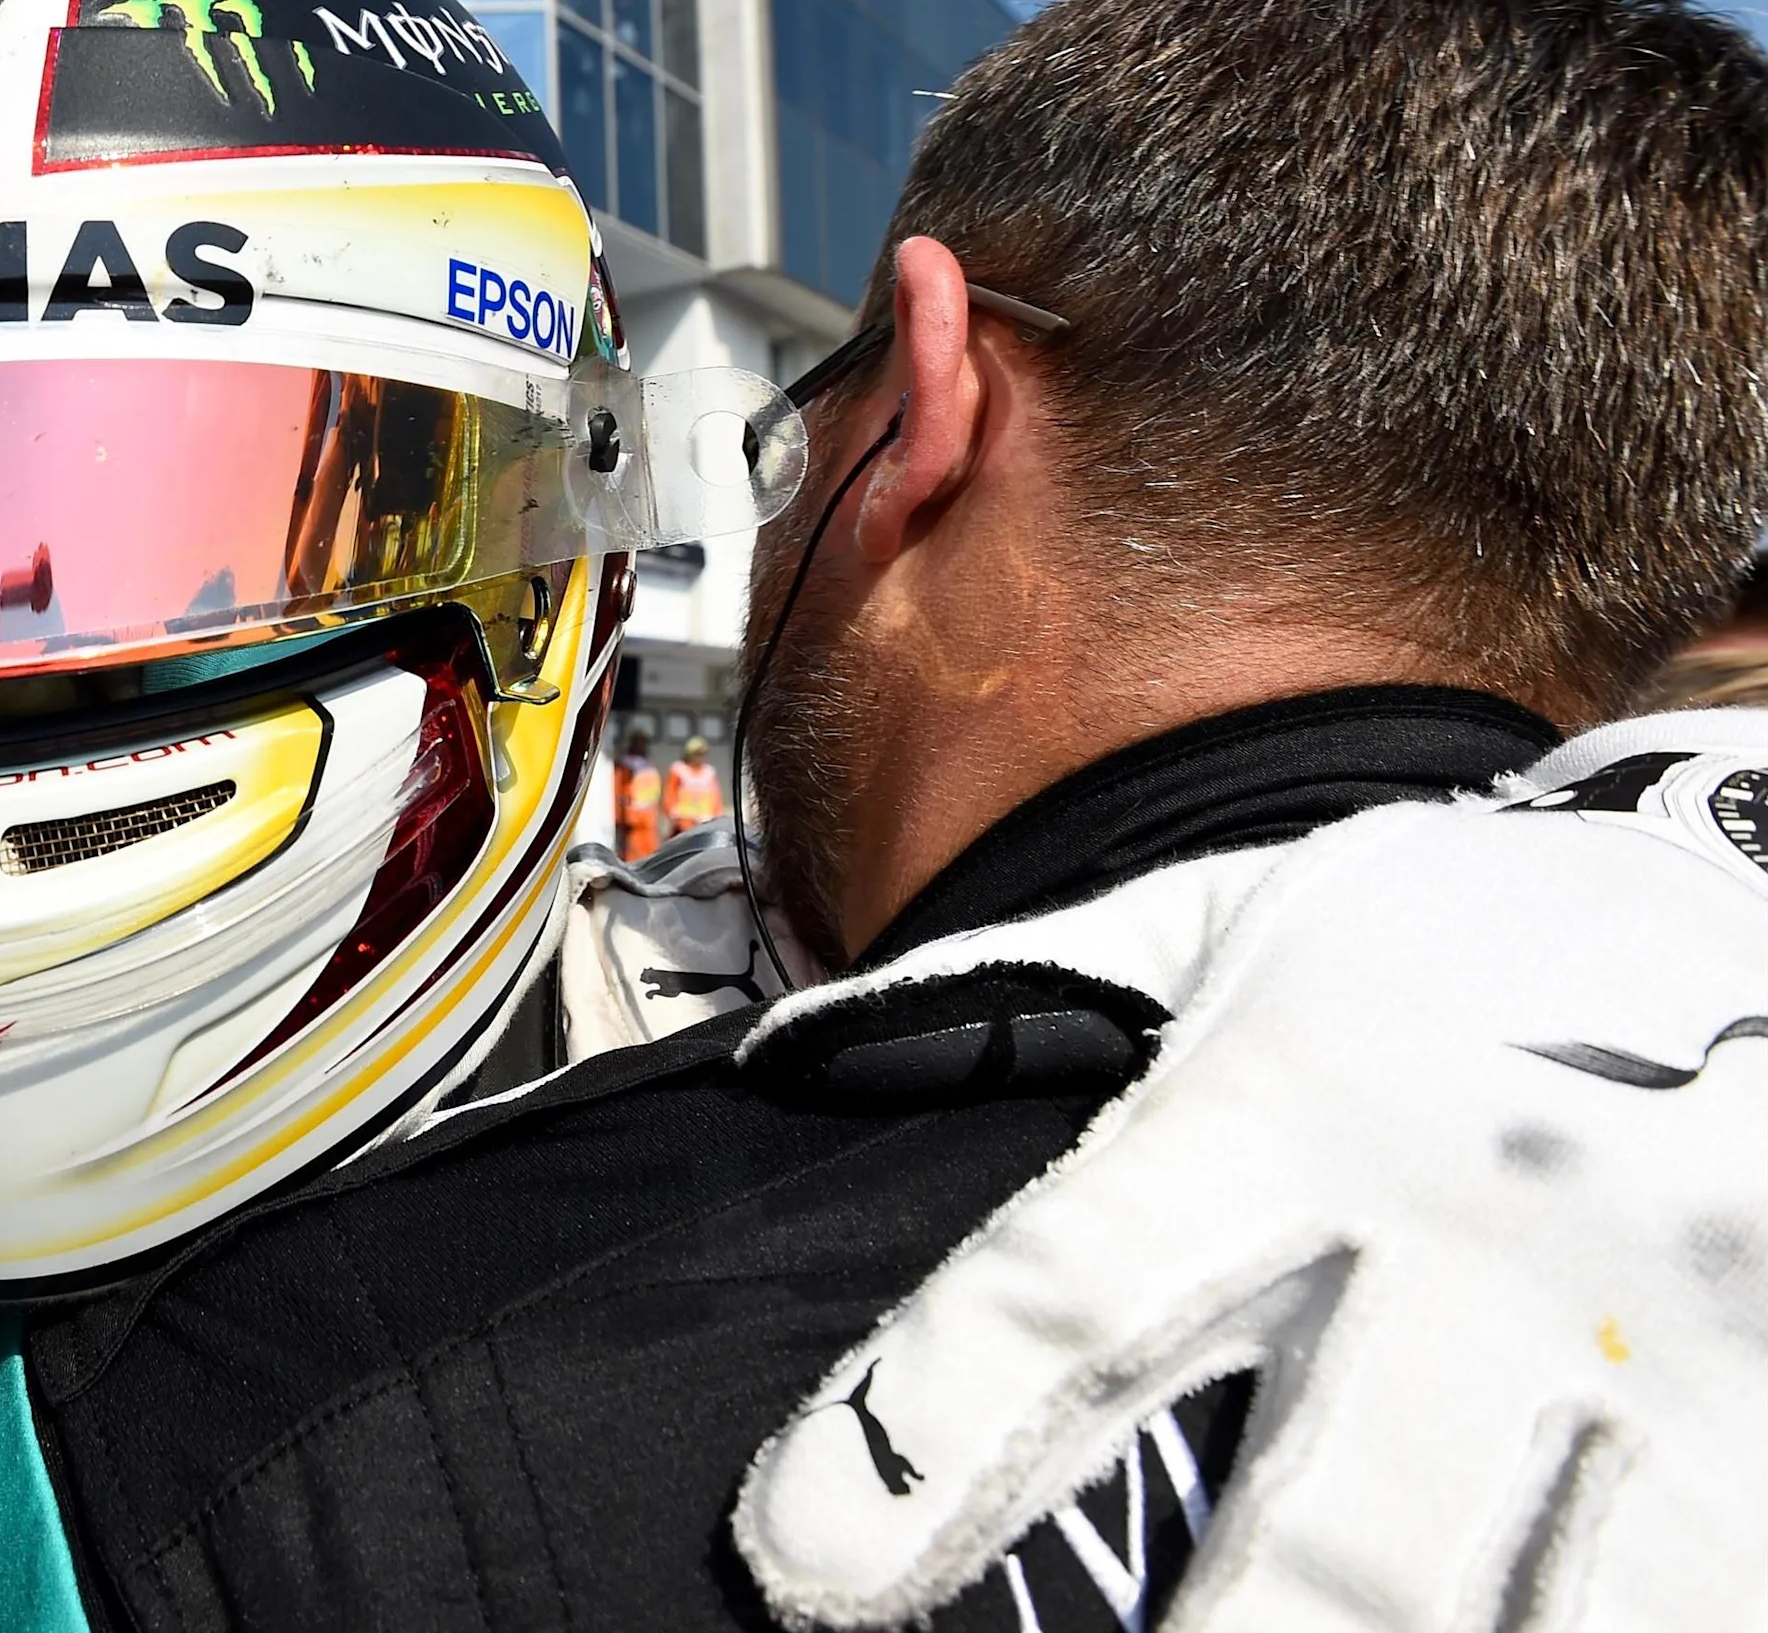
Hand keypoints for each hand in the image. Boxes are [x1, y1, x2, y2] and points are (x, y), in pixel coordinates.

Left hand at [733, 742, 1767, 1631]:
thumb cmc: (1481, 935)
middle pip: (1317, 1519)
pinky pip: (1683, 1593)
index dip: (922, 1438)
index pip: (1071, 1289)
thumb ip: (1025, 980)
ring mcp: (1659, 1351)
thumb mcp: (1242, 912)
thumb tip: (798, 1050)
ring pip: (1511, 1603)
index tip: (805, 1560)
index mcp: (1292, 1107)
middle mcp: (1466, 1237)